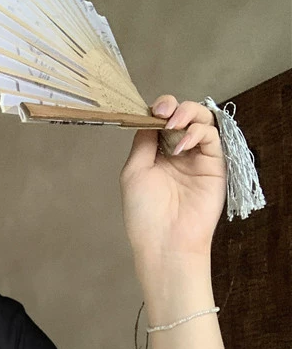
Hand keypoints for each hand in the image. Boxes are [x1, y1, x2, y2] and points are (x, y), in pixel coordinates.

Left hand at [119, 95, 226, 264]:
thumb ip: (143, 142)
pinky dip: (197, 134)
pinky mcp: (215, 165)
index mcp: (157, 154)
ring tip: (174, 124)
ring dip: (189, 114)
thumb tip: (149, 116)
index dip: (159, 109)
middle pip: (184, 115)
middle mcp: (179, 152)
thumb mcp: (134, 172)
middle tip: (165, 112)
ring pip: (202, 121)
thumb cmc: (145, 213)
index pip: (162, 120)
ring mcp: (198, 158)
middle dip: (175, 106)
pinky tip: (182, 146)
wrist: (166, 241)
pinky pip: (212, 138)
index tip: (153, 109)